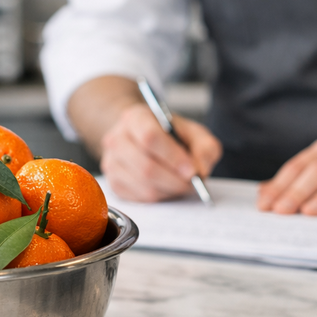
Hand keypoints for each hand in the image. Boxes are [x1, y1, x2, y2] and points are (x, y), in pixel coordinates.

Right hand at [100, 103, 221, 202]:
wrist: (142, 138)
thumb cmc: (169, 134)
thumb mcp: (193, 132)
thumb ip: (205, 147)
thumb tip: (201, 171)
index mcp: (135, 117)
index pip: (150, 137)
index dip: (173, 157)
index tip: (192, 170)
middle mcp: (117, 139)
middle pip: (146, 166)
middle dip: (175, 180)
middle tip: (193, 183)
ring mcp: (111, 162)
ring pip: (144, 186)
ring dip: (170, 190)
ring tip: (182, 184)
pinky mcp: (113, 183)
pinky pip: (140, 198)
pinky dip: (160, 196)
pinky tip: (167, 186)